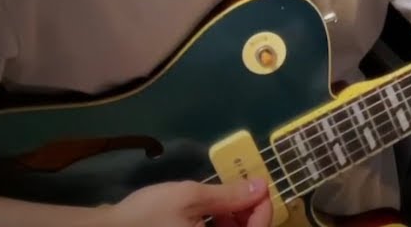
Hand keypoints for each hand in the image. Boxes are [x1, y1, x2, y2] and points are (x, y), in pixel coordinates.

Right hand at [98, 178, 272, 226]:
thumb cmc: (147, 216)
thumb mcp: (190, 198)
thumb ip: (229, 195)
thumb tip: (260, 187)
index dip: (263, 210)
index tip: (260, 187)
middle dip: (247, 214)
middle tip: (240, 189)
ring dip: (232, 220)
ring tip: (220, 199)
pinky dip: (217, 226)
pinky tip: (207, 212)